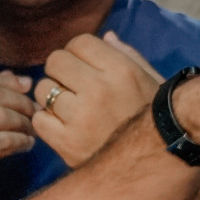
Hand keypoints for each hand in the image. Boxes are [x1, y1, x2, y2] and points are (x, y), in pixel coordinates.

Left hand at [30, 33, 160, 168]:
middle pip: (55, 61)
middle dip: (61, 70)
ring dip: (52, 96)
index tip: (84, 66)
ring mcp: (80, 118)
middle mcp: (98, 90)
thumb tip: (106, 37)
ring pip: (42, 89)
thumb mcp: (152, 81)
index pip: (79, 42)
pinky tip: (64, 126)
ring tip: (69, 107)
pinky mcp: (67, 144)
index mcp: (121, 70)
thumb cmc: (158, 118)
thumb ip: (128, 56)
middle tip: (73, 85)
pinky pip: (38, 120)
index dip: (79, 52)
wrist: (161, 163)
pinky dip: (47, 121)